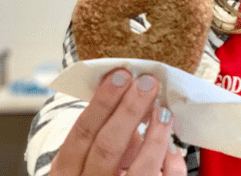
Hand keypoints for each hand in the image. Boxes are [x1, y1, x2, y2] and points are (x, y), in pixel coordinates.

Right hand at [51, 68, 186, 175]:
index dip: (101, 103)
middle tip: (148, 82)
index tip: (121, 75)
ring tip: (164, 110)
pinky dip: (170, 165)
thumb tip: (132, 101)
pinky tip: (173, 148)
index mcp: (66, 172)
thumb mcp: (88, 161)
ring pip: (139, 170)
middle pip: (107, 147)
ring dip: (155, 136)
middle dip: (129, 111)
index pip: (81, 134)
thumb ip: (106, 137)